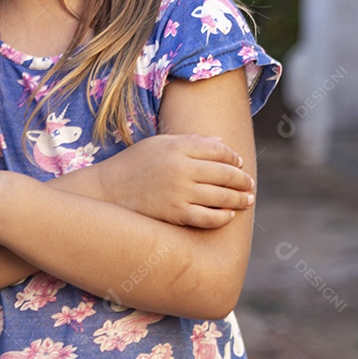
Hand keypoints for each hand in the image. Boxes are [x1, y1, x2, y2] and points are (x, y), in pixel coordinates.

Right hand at [93, 134, 253, 227]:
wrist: (107, 190)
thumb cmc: (133, 164)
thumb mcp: (159, 144)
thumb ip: (191, 141)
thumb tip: (221, 142)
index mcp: (178, 146)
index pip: (218, 150)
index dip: (233, 158)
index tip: (238, 164)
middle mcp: (181, 168)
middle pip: (225, 173)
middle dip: (242, 180)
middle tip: (249, 184)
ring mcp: (179, 192)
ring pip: (221, 197)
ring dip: (239, 199)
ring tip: (247, 200)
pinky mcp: (175, 214)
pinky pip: (208, 217)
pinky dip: (223, 217)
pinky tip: (228, 216)